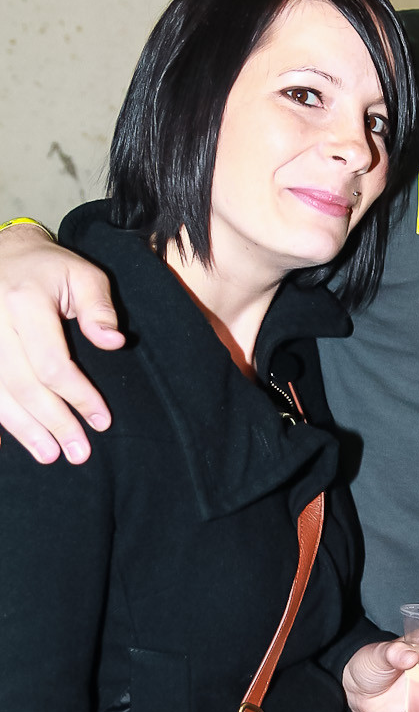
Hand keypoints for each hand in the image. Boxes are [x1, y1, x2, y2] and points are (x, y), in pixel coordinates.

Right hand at [0, 223, 122, 462]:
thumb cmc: (48, 269)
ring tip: (51, 455)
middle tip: (80, 452)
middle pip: (25, 386)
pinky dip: (2, 419)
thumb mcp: (82, 275)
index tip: (102, 420)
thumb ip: (99, 308)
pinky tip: (12, 442)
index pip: (53, 364)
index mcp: (25, 303)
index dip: (78, 396)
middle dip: (55, 423)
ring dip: (26, 430)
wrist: (2, 256)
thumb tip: (114, 342)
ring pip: (0, 395)